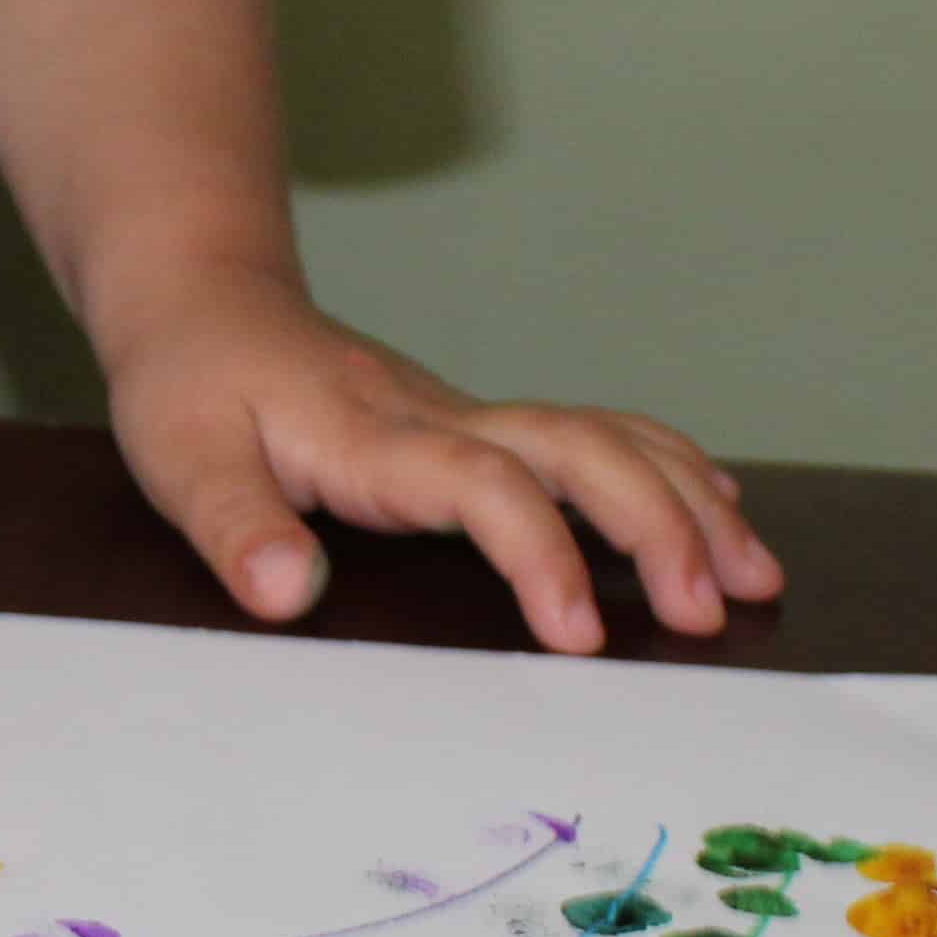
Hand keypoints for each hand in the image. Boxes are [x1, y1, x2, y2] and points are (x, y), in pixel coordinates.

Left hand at [96, 266, 783, 652]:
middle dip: (659, 526)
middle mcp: (444, 419)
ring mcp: (470, 417)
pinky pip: (594, 436)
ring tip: (756, 574)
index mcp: (378, 440)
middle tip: (715, 611)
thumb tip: (288, 592)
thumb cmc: (191, 387)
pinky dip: (668, 467)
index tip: (578, 637)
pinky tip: (719, 506)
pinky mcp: (478, 426)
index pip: (485, 486)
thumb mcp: (180, 460)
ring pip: (607, 438)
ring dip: (688, 501)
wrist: (205, 299)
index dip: (539, 554)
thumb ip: (234, 526)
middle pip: (582, 450)